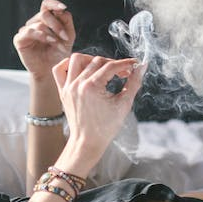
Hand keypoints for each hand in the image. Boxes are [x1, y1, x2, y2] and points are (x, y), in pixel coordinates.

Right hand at [14, 0, 74, 79]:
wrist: (51, 70)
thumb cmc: (59, 53)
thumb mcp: (68, 37)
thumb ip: (66, 22)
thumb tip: (61, 10)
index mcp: (45, 20)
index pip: (46, 5)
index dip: (54, 3)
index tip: (63, 7)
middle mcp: (34, 23)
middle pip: (44, 14)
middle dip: (57, 25)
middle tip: (65, 37)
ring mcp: (26, 30)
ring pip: (39, 24)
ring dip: (52, 33)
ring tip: (59, 44)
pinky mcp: (19, 39)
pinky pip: (29, 31)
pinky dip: (42, 35)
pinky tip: (50, 41)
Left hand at [51, 54, 143, 171]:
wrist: (88, 142)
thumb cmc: (106, 127)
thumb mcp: (124, 104)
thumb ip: (134, 82)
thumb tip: (142, 66)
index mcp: (92, 87)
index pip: (111, 66)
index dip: (126, 63)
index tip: (134, 64)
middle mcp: (77, 84)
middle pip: (97, 61)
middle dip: (113, 64)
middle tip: (124, 72)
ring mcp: (68, 87)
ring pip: (77, 59)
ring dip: (92, 59)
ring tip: (103, 68)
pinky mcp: (62, 91)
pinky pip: (60, 69)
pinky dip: (69, 64)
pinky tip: (82, 69)